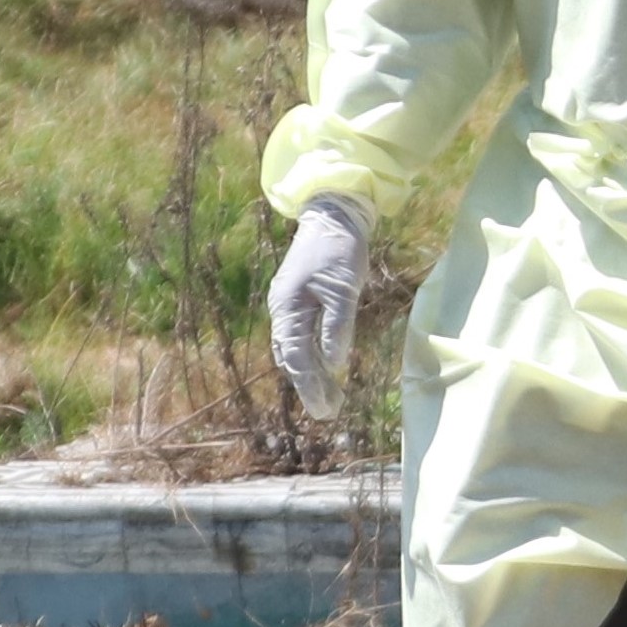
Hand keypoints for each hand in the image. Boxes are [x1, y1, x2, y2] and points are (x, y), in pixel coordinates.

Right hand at [270, 195, 373, 417]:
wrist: (333, 215)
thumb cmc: (339, 250)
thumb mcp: (344, 291)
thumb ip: (337, 328)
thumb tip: (334, 365)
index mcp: (288, 309)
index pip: (297, 358)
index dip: (311, 386)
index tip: (325, 410)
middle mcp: (282, 310)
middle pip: (292, 358)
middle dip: (309, 386)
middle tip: (329, 412)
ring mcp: (287, 305)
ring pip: (294, 349)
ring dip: (311, 374)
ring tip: (329, 397)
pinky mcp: (298, 299)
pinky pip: (300, 335)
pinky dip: (310, 355)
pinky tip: (324, 368)